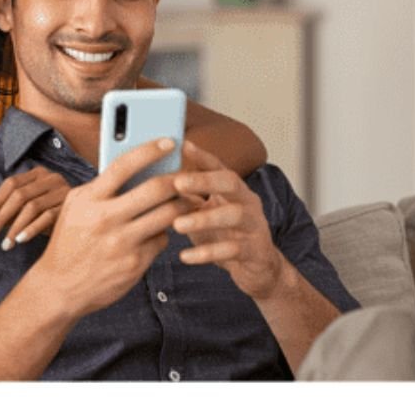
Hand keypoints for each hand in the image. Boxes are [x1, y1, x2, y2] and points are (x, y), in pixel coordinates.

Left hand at [0, 166, 70, 250]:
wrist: (83, 218)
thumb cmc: (50, 211)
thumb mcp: (30, 205)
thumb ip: (11, 207)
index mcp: (38, 173)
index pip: (11, 184)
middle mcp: (51, 178)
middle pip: (19, 195)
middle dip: (1, 217)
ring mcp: (62, 191)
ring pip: (32, 207)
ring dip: (15, 227)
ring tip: (4, 244)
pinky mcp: (70, 206)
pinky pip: (47, 217)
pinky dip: (31, 229)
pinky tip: (20, 240)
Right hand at [27, 138, 187, 318]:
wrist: (60, 286)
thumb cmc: (70, 241)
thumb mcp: (76, 207)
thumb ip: (101, 188)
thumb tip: (137, 168)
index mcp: (89, 199)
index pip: (124, 165)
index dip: (149, 149)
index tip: (168, 141)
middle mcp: (106, 219)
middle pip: (156, 189)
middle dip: (178, 179)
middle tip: (188, 176)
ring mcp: (122, 243)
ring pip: (167, 215)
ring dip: (182, 205)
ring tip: (188, 201)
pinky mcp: (135, 264)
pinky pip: (161, 240)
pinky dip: (163, 233)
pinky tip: (157, 232)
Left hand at [170, 142, 286, 298]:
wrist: (258, 268)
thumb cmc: (226, 236)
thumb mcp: (206, 213)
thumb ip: (188, 199)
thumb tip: (156, 182)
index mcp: (234, 190)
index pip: (218, 166)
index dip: (202, 156)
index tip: (182, 145)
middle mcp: (248, 202)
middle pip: (231, 182)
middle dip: (204, 180)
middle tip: (177, 183)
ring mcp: (254, 225)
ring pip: (234, 215)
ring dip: (204, 219)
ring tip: (177, 225)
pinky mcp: (255, 251)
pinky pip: (232, 250)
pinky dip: (207, 253)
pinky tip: (185, 256)